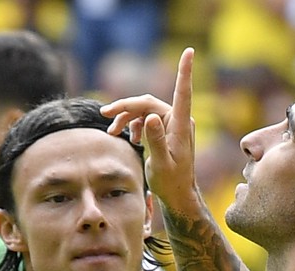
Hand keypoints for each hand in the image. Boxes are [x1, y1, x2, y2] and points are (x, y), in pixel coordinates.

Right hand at [101, 47, 199, 215]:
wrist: (177, 195)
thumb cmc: (171, 182)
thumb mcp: (161, 164)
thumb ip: (155, 141)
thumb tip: (149, 118)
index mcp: (181, 125)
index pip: (182, 92)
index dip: (185, 71)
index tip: (190, 51)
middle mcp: (178, 120)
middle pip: (148, 102)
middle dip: (126, 107)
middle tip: (105, 115)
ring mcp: (173, 125)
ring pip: (144, 110)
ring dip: (126, 118)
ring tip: (112, 132)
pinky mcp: (166, 130)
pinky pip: (146, 119)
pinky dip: (133, 125)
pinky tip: (127, 137)